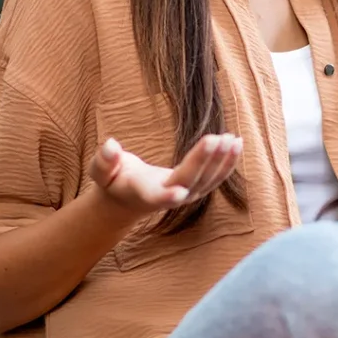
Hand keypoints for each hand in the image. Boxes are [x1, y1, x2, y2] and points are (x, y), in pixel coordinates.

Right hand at [88, 132, 242, 216]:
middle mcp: (170, 198)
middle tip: (216, 139)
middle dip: (203, 161)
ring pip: (208, 181)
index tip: (180, 193)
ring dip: (222, 161)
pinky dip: (227, 162)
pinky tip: (236, 144)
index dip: (167, 196)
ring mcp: (186, 195)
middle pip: (190, 181)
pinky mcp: (197, 188)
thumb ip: (103, 161)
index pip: (157, 197)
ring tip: (232, 139)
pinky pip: (216, 177)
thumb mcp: (101, 172)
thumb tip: (109, 145)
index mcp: (145, 195)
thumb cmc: (113, 181)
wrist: (128, 197)